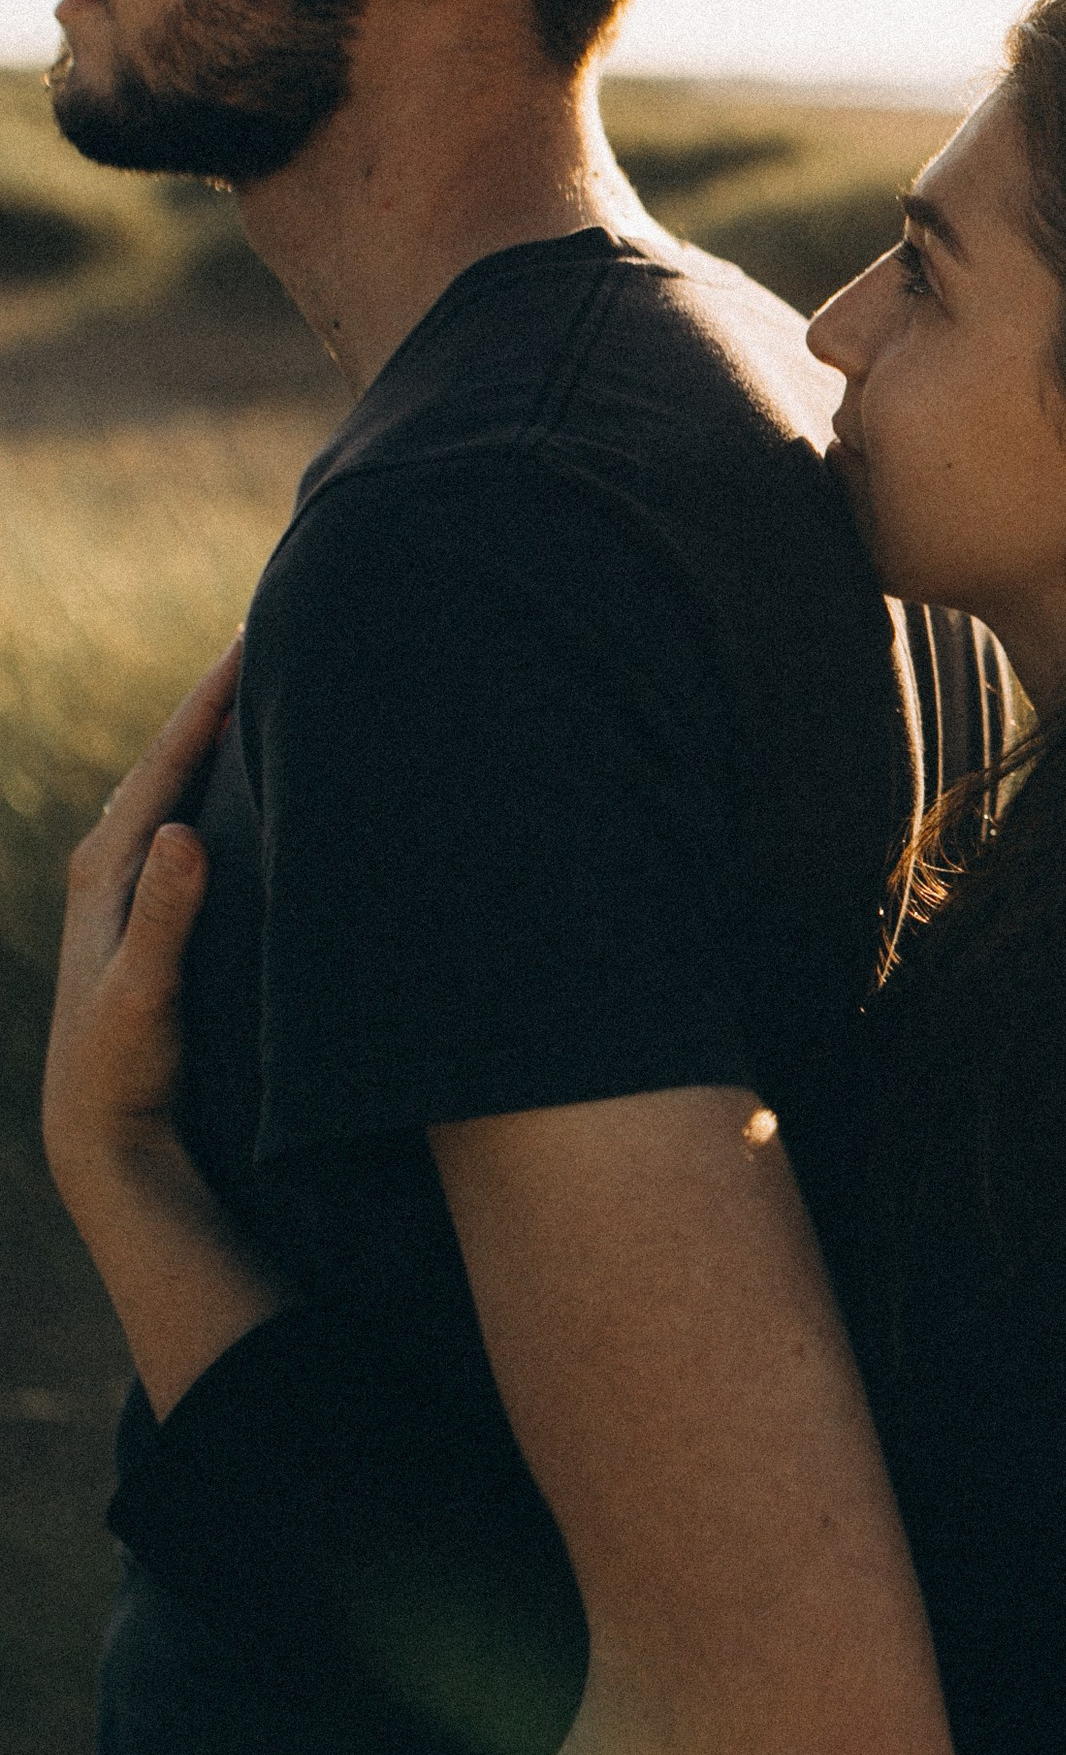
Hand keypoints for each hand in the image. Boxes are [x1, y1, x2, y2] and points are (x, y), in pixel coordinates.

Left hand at [41, 644, 238, 1204]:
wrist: (100, 1124)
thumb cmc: (122, 1061)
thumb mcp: (143, 989)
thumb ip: (165, 914)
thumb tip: (184, 831)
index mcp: (108, 863)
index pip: (169, 757)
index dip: (212, 695)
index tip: (256, 634)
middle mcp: (114, 858)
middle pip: (175, 754)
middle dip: (222, 694)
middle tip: (275, 631)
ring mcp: (132, 879)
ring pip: (184, 782)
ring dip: (224, 733)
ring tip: (272, 681)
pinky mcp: (153, 903)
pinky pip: (193, 815)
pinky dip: (225, 780)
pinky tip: (257, 770)